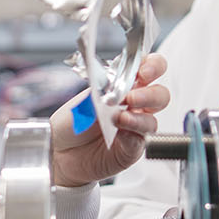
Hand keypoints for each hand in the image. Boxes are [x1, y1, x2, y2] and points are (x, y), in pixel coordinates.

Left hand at [49, 53, 168, 186]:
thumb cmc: (71, 123)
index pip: (148, 69)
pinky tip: (121, 134)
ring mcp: (134, 127)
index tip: (144, 71)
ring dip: (139, 118)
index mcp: (122, 85)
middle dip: (150, 94)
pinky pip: (139, 141)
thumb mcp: (82, 101)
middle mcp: (133, 105)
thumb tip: (114, 89)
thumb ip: (101, 94)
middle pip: (160, 95)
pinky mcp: (130, 149)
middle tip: (132, 97)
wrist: (58, 152)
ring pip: (152, 120)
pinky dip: (132, 136)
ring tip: (121, 118)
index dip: (152, 67)